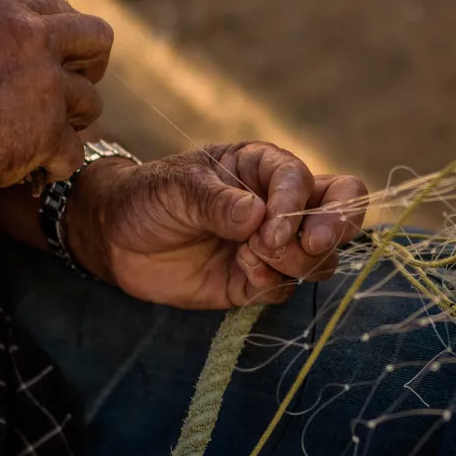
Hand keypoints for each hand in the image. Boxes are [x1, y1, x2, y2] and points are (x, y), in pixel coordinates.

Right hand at [0, 0, 112, 203]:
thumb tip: (22, 37)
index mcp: (6, 12)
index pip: (64, 10)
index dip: (69, 38)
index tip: (64, 56)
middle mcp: (34, 41)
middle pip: (98, 39)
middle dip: (91, 65)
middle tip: (73, 87)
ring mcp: (47, 87)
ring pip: (91, 102)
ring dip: (71, 121)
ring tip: (38, 134)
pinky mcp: (52, 132)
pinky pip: (75, 151)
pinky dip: (56, 165)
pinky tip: (34, 169)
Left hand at [66, 143, 367, 308]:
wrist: (116, 239)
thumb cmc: (149, 197)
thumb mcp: (176, 189)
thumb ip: (216, 201)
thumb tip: (258, 215)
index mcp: (264, 168)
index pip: (304, 181)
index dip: (295, 207)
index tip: (268, 232)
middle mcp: (279, 204)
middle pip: (340, 209)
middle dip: (337, 227)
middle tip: (314, 245)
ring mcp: (272, 244)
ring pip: (319, 257)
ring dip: (295, 263)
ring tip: (251, 258)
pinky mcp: (258, 280)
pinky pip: (285, 287)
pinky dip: (271, 284)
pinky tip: (242, 275)